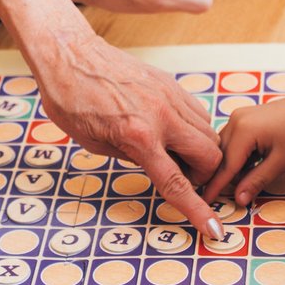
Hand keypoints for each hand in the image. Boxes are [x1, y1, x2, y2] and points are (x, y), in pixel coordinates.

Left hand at [29, 31, 228, 238]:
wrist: (69, 56)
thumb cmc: (72, 101)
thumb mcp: (94, 144)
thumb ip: (131, 157)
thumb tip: (157, 164)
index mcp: (139, 137)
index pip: (177, 183)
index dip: (197, 210)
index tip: (215, 229)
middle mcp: (161, 116)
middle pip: (210, 156)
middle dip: (203, 174)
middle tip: (182, 175)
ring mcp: (169, 96)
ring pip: (210, 132)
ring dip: (200, 150)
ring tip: (173, 152)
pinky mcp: (170, 83)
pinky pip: (197, 111)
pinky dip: (193, 127)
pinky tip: (171, 129)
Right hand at [208, 95, 284, 205]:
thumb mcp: (280, 162)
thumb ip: (256, 181)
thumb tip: (239, 200)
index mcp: (243, 130)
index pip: (224, 165)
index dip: (215, 185)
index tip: (205, 200)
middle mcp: (235, 120)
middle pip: (220, 156)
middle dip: (222, 176)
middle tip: (224, 197)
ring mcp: (238, 116)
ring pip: (224, 148)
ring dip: (230, 166)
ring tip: (240, 183)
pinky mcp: (243, 117)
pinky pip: (232, 140)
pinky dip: (236, 156)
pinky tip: (247, 167)